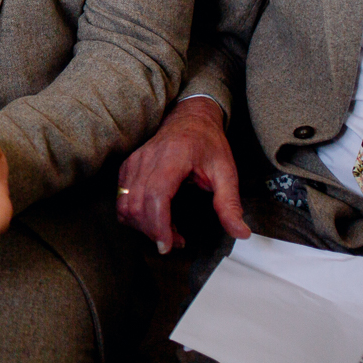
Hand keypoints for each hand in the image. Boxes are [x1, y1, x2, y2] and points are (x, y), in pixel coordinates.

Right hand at [116, 96, 249, 254]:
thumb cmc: (207, 142)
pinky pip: (122, 197)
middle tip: (175, 241)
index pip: (155, 197)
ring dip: (143, 225)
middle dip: (153, 231)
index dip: (158, 225)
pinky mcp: (128, 167)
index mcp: (172, 158)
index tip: (168, 245)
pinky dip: (135, 214)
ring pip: (125, 204)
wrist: (191, 118)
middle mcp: (147, 159)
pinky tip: (155, 217)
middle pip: (137, 206)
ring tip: (166, 230)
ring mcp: (134, 162)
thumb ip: (230, 204)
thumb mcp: (226, 171)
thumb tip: (240, 232)